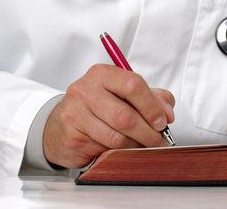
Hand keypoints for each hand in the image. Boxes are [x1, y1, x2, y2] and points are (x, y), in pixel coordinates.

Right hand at [43, 64, 174, 168]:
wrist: (59, 127)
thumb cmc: (97, 108)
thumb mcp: (125, 95)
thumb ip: (152, 98)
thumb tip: (167, 112)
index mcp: (103, 74)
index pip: (134, 85)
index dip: (152, 107)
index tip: (162, 121)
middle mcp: (86, 90)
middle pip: (126, 116)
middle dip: (148, 133)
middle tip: (158, 140)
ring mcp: (76, 113)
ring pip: (117, 137)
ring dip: (136, 145)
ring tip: (143, 146)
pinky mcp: (72, 136)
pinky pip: (105, 149)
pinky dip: (120, 153)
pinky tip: (123, 150)